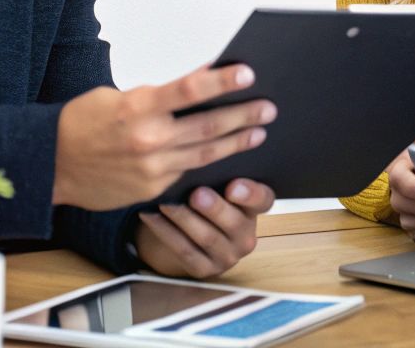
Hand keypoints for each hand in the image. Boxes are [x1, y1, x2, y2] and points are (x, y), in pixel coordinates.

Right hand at [53, 63, 274, 210]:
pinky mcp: (152, 188)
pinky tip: (226, 156)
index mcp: (138, 107)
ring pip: (206, 153)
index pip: (191, 90)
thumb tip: (202, 82)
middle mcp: (148, 139)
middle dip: (244, 116)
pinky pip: (187, 173)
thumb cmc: (82, 123)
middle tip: (268, 109)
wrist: (50, 164)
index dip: (223, 81)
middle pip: (208, 125)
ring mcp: (152, 168)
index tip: (248, 74)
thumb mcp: (119, 97)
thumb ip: (160, 95)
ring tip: (258, 132)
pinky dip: (209, 163)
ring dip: (236, 142)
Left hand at [136, 180, 274, 278]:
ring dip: (184, 218)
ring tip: (166, 202)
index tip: (233, 186)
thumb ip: (220, 173)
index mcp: (254, 210)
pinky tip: (151, 216)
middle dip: (214, 208)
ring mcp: (227, 256)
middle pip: (233, 222)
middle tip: (196, 194)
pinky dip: (165, 232)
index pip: (263, 200)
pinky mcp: (204, 269)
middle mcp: (246, 236)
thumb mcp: (220, 187)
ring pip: (206, 237)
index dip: (250, 194)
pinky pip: (184, 250)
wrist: (192, 237)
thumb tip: (206, 146)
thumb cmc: (208, 200)